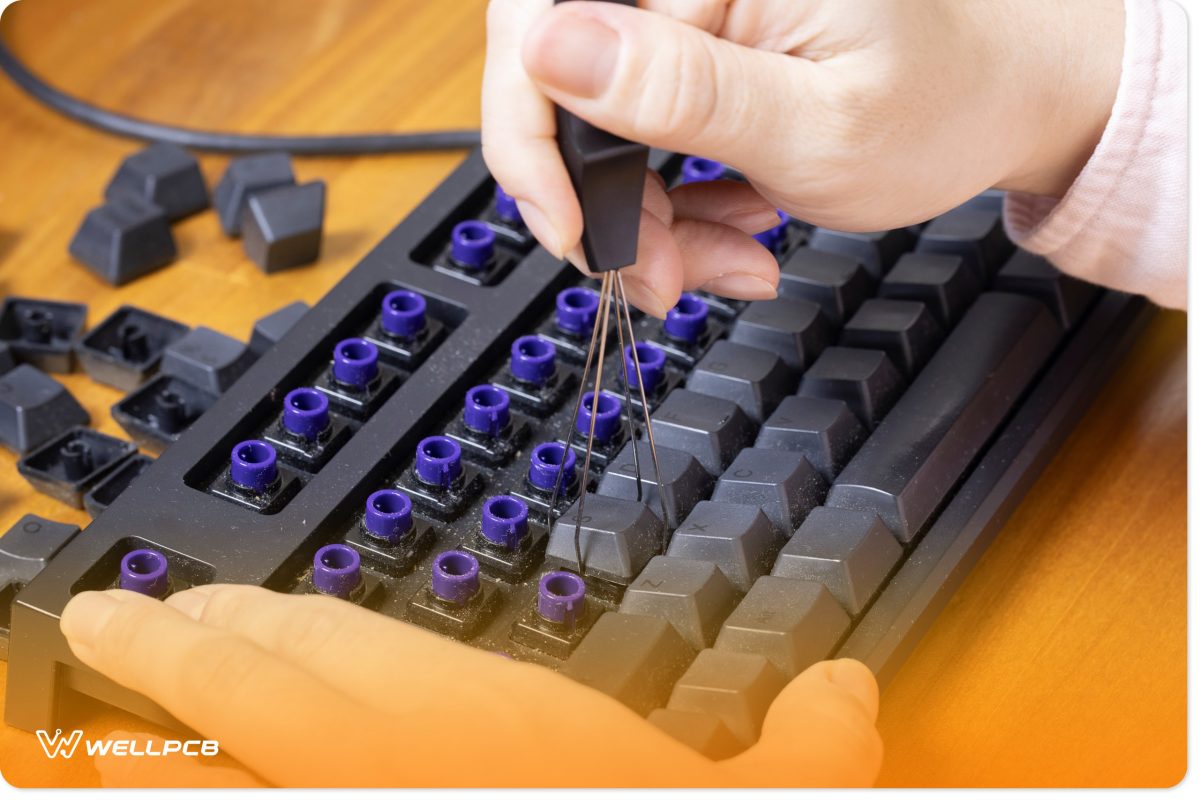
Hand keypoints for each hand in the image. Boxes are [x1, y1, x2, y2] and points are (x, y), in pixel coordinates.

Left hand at [60, 585, 881, 786]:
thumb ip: (807, 745)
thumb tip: (847, 690)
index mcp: (494, 736)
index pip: (344, 657)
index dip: (259, 625)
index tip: (204, 604)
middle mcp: (406, 779)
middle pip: (262, 697)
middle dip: (185, 654)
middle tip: (126, 621)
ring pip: (225, 779)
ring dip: (166, 736)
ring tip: (122, 697)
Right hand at [482, 0, 1122, 313]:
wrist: (997, 103)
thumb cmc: (941, 105)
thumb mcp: (813, 126)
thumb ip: (680, 92)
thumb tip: (548, 48)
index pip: (541, 23)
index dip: (531, 136)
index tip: (575, 230)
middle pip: (553, 78)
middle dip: (596, 200)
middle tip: (660, 272)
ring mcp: (683, 9)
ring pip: (585, 120)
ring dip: (636, 215)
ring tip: (723, 256)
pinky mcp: (687, 48)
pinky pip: (626, 133)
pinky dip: (663, 202)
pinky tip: (728, 222)